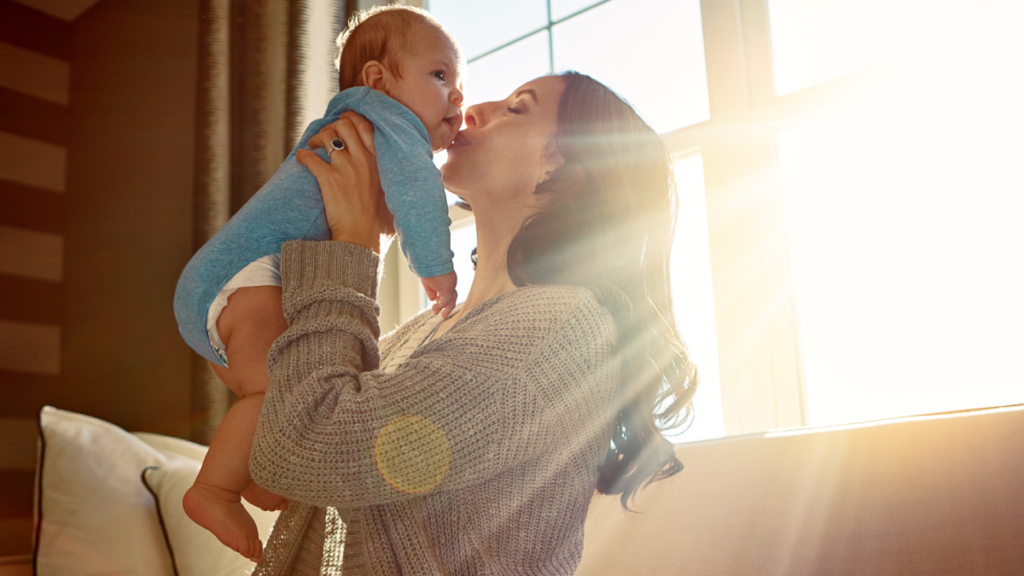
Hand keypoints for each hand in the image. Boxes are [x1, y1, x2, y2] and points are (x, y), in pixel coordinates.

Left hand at [296, 111, 395, 253]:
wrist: (363, 240)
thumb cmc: (380, 225)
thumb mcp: (394, 197)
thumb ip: (392, 182)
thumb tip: (400, 183)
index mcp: (380, 162)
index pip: (366, 126)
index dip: (352, 119)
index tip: (344, 123)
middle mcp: (364, 160)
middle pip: (344, 125)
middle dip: (332, 126)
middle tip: (326, 136)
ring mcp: (346, 169)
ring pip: (327, 136)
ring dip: (317, 138)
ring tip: (313, 146)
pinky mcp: (329, 180)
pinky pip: (311, 158)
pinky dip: (304, 156)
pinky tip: (302, 158)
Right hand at [421, 271, 457, 317]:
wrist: (429, 261)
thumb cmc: (427, 269)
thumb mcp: (428, 282)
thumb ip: (431, 291)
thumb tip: (433, 299)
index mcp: (446, 281)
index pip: (447, 293)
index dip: (442, 301)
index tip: (435, 307)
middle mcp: (450, 283)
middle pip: (452, 297)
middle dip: (447, 307)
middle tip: (442, 315)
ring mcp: (451, 285)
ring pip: (451, 300)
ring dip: (446, 309)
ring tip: (441, 315)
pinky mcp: (448, 287)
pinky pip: (445, 300)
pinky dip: (440, 305)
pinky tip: (434, 308)